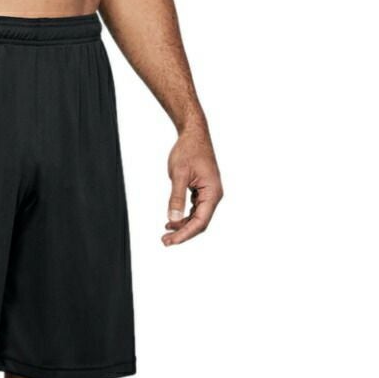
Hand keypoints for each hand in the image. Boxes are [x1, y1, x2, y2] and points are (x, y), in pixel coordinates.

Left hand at [163, 128, 222, 245]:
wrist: (194, 135)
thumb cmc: (189, 150)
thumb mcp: (179, 174)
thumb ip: (176, 197)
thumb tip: (173, 217)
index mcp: (212, 192)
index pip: (200, 222)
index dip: (185, 234)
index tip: (170, 241)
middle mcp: (213, 195)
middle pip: (200, 223)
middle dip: (182, 234)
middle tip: (165, 241)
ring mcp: (209, 194)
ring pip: (197, 218)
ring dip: (182, 227)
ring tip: (166, 233)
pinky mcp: (202, 191)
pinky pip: (195, 210)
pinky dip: (183, 217)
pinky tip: (171, 221)